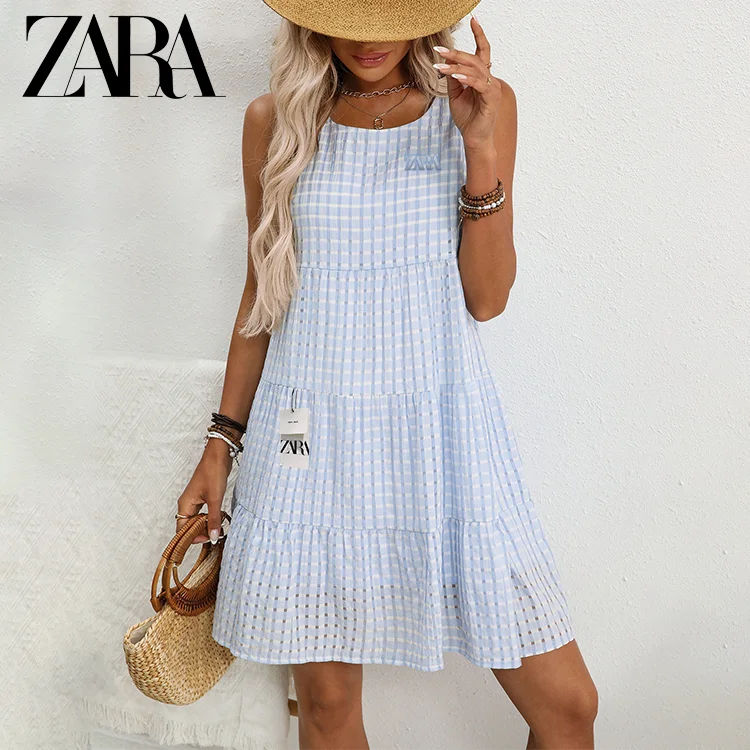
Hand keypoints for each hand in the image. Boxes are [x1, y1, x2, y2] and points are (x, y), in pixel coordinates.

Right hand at [175, 440, 231, 543]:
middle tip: (216, 536)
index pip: (182, 530)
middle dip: (201, 533)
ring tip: (219, 529)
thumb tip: (213, 537)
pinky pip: (203, 513)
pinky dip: (210, 518)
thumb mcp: (215, 499)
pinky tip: (219, 519)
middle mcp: (187, 504)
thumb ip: (214, 519)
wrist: (218, 455)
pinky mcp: (202, 497)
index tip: (207, 541)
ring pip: (197, 520)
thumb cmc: (213, 472)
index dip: (192, 538)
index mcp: (185, 505)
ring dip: (206, 526)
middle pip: (189, 527)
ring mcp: (194, 500)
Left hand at [433, 16, 502, 149]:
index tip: (474, 20)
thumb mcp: (455, 95)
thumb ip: (453, 79)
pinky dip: (466, 79)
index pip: (482, 52)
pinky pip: (479, 84)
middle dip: (456, 53)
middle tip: (439, 50)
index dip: (479, 35)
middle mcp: (490, 80)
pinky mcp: (491, 99)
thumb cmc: (467, 118)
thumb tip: (445, 64)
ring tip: (440, 66)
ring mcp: (493, 89)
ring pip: (475, 70)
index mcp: (482, 77)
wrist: (474, 139)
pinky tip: (454, 76)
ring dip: (456, 66)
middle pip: (475, 59)